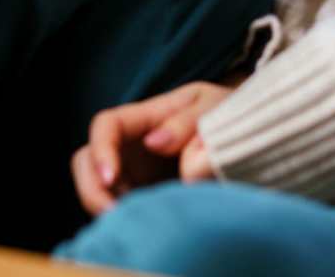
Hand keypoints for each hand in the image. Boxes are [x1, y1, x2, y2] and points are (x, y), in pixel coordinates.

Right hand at [72, 82, 231, 216]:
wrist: (248, 133)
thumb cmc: (228, 111)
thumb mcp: (213, 105)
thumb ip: (187, 122)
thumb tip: (155, 142)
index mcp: (147, 116)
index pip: (106, 125)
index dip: (100, 150)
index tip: (113, 179)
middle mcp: (133, 145)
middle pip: (86, 161)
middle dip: (90, 189)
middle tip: (115, 215)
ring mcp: (137, 173)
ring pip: (99, 191)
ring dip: (107, 209)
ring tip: (139, 223)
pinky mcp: (147, 198)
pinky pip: (123, 211)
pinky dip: (127, 223)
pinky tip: (150, 229)